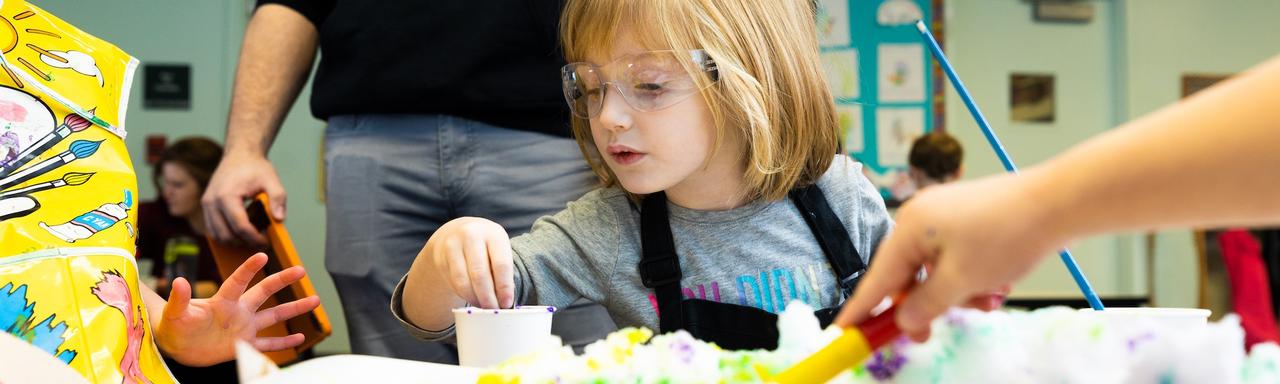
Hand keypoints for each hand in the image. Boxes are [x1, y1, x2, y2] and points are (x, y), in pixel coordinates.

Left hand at [154, 253, 319, 365]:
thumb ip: (179, 299)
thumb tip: (179, 282)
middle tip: (300, 270)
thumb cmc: (173, 328)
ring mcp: (244, 327)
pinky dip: (284, 342)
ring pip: (274, 316)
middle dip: (282, 281)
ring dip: (294, 309)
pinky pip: (268, 344)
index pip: (238, 282)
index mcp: (222, 302)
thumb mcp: (174, 315)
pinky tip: (300, 338)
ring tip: (315, 300)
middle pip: (264, 292)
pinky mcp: (244, 344)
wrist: (177, 346)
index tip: (262, 255)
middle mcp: (238, 311)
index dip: (249, 269)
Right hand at [202, 152, 285, 245]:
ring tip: (252, 238)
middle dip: (244, 243)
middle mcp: (212, 201)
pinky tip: (241, 233)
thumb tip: (280, 218)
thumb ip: (278, 198)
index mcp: (227, 196)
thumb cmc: (255, 167)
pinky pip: (213, 229)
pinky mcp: (206, 206)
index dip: (254, 238)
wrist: (240, 154)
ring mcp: (206, 204)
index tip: (266, 242)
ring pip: (216, 235)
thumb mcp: (272, 180)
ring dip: (234, 241)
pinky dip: (226, 235)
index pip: (240, 226)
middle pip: (226, 235)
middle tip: (261, 243)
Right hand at [421, 217, 514, 308]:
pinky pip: (453, 283)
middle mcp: (472, 236)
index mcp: (493, 233)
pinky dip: (464, 295)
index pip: (501, 265)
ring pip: (463, 282)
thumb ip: (502, 270)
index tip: (507, 303)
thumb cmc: (486, 246)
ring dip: (474, 299)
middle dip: (488, 297)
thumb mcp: (498, 249)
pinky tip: (472, 297)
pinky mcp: (440, 258)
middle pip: (480, 274)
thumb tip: (504, 301)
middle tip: (494, 310)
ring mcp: (453, 246)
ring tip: (483, 306)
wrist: (457, 231)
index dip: (504, 287)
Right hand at [835, 173, 1059, 340]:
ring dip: (954, 293)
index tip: (844, 330)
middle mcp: (921, 217)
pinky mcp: (967, 218)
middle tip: (929, 335)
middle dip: (924, 305)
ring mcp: (945, 215)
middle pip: (906, 275)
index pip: (877, 277)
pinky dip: (967, 277)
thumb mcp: (961, 282)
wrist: (1057, 203)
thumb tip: (905, 320)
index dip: (860, 308)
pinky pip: (954, 257)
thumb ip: (925, 306)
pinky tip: (992, 285)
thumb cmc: (1006, 237)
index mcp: (910, 228)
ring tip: (985, 299)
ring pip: (934, 270)